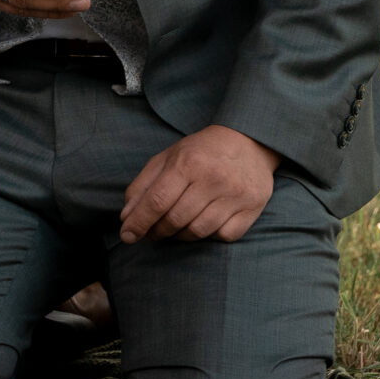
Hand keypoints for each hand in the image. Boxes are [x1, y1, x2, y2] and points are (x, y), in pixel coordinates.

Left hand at [120, 125, 279, 242]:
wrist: (248, 142)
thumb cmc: (200, 152)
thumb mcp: (166, 159)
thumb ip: (143, 186)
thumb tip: (127, 218)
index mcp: (187, 163)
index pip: (157, 201)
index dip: (139, 222)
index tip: (127, 236)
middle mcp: (213, 179)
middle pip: (176, 219)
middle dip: (157, 231)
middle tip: (151, 233)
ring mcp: (236, 195)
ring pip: (198, 231)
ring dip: (180, 236)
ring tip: (174, 229)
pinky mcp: (253, 208)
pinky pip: (224, 235)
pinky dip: (209, 236)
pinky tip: (203, 224)